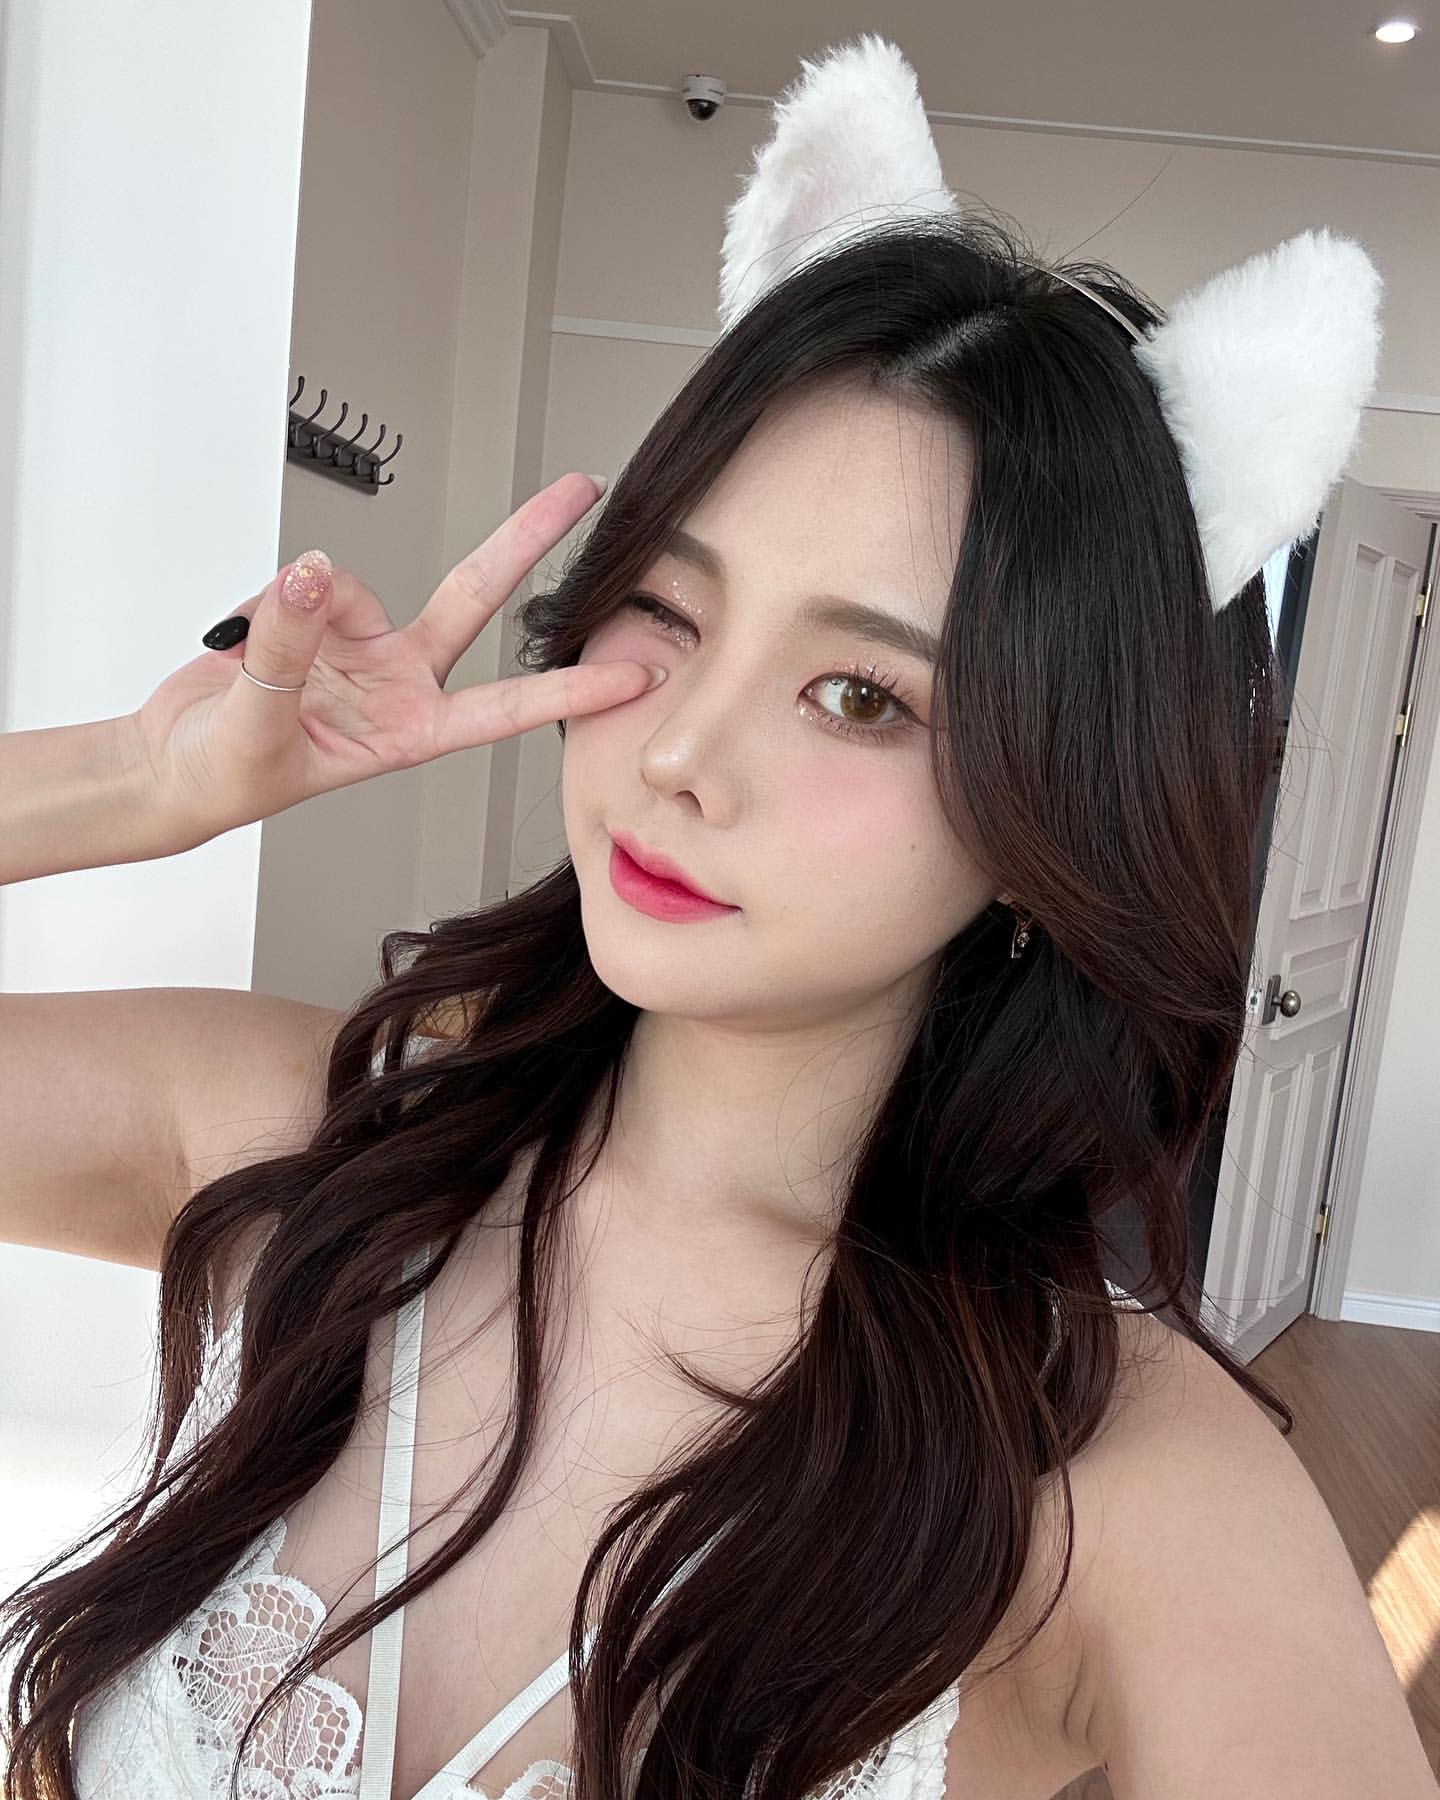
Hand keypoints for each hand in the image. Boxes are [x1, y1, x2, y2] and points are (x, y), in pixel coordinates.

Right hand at [129, 473, 656, 843]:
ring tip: (249, 660)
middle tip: (581, 490)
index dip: (572, 689)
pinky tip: (238, 641)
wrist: (170, 764)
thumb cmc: (224, 779)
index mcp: (411, 731)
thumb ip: (285, 650)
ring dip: (297, 608)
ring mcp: (359, 645)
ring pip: (351, 583)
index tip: (635, 675)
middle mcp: (399, 681)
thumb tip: (308, 577)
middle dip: (525, 540)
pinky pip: (299, 582)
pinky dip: (263, 604)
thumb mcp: (258, 729)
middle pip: (473, 597)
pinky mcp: (314, 617)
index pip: (507, 707)